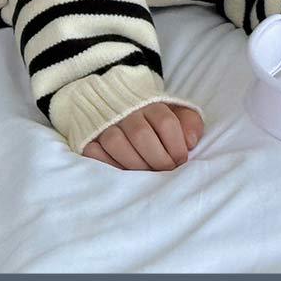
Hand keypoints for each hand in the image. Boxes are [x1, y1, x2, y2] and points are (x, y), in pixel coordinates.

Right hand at [82, 103, 203, 170]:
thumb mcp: (178, 115)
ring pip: (115, 142)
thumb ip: (191, 123)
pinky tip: (123, 174)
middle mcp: (126, 112)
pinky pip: (93, 152)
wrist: (120, 105)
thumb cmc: (156, 119)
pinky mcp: (89, 138)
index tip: (181, 160)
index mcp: (150, 104)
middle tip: (165, 172)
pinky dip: (108, 165)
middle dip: (157, 159)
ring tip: (146, 176)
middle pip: (140, 134)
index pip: (165, 122)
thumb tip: (191, 142)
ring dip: (134, 164)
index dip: (176, 146)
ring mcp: (105, 125)